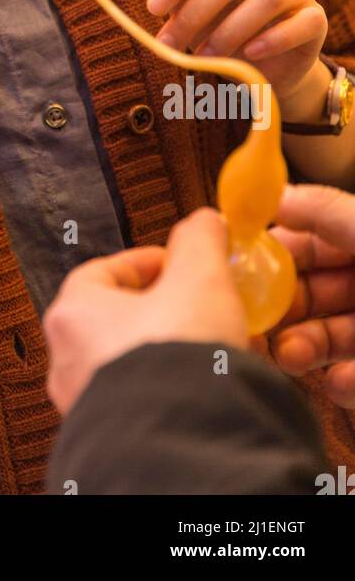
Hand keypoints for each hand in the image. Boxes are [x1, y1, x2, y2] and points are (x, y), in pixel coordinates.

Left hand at [43, 208, 247, 417]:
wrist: (180, 440)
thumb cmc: (175, 355)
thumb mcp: (199, 278)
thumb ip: (199, 241)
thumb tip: (204, 222)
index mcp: (71, 313)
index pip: (101, 272)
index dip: (145, 263)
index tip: (179, 264)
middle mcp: (66, 360)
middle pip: (115, 319)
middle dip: (163, 310)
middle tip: (201, 305)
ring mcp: (84, 403)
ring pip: (129, 363)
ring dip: (168, 351)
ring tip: (212, 348)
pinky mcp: (109, 436)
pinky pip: (139, 401)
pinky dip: (169, 389)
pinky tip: (204, 388)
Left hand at [146, 0, 327, 108]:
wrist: (262, 61)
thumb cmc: (219, 21)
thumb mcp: (191, 3)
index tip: (153, 8)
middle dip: (194, 13)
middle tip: (168, 43)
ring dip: (228, 31)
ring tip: (204, 56)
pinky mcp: (316, 17)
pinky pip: (299, 24)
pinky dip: (272, 40)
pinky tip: (249, 54)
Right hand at [264, 183, 354, 407]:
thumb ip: (329, 212)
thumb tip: (278, 198)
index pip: (305, 243)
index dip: (270, 251)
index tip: (237, 261)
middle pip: (307, 293)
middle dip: (280, 307)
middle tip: (254, 319)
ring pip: (325, 337)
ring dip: (302, 346)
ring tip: (291, 355)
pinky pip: (351, 377)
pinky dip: (341, 382)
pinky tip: (338, 381)